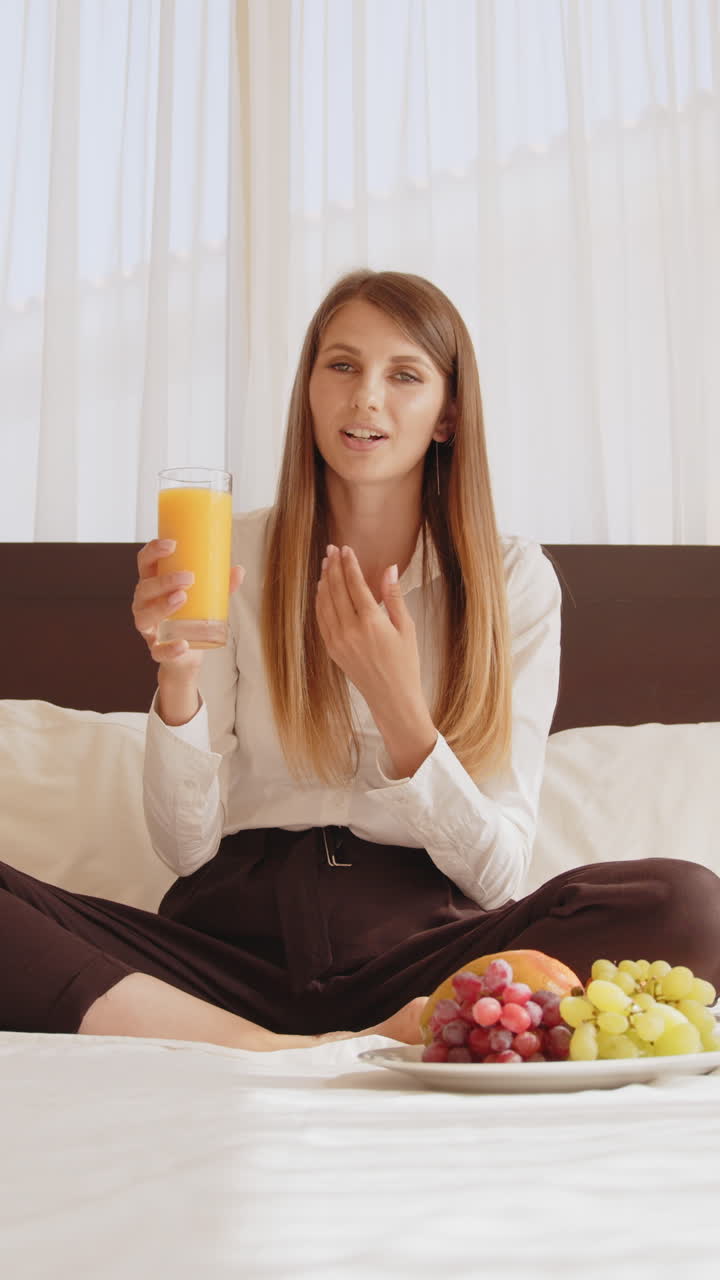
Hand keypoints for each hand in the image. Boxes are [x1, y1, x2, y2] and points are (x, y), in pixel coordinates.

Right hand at [132, 539, 244, 675]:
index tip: (172, 544)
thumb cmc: (191, 616)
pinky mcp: (156, 649)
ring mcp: (148, 628)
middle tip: (189, 577)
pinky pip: (158, 651)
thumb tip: (239, 570)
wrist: (187, 653)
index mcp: (153, 584)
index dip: (154, 551)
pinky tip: (182, 644)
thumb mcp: (205, 598)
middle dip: (164, 581)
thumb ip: (220, 585)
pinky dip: (169, 648)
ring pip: (144, 616)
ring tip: (182, 598)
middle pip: (144, 588)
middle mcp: (144, 604)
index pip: (145, 563)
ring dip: (162, 607)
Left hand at [315, 545, 436, 775]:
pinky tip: (323, 590)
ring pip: (325, 603)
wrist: (392, 698)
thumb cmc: (405, 664)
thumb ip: (394, 597)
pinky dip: (320, 601)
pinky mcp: (332, 650)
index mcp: (371, 622)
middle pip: (336, 590)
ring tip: (326, 565)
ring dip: (324, 581)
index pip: (355, 584)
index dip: (349, 564)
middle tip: (332, 550)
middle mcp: (350, 630)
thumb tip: (390, 569)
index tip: (346, 549)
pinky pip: (321, 620)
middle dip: (334, 567)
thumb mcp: (407, 628)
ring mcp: (338, 641)